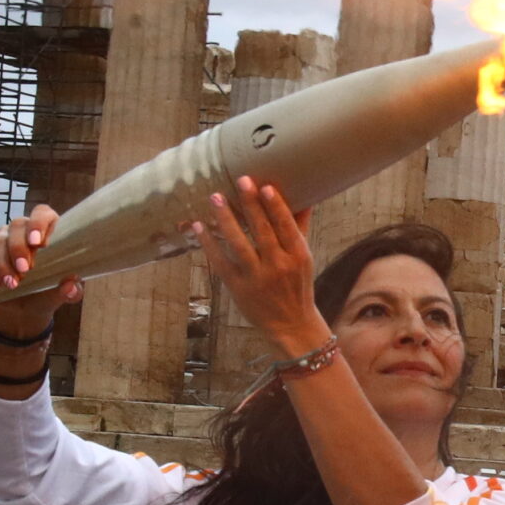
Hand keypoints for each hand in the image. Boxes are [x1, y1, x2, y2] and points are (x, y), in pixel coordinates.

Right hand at [0, 205, 80, 337]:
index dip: (38, 223)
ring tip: (12, 284)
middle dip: (18, 248)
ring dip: (2, 264)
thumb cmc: (48, 292)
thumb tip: (71, 287)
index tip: (37, 243)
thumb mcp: (63, 294)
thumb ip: (72, 291)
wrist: (25, 310)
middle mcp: (23, 230)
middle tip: (24, 270)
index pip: (42, 213)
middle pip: (16, 225)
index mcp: (47, 231)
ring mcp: (2, 239)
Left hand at [192, 179, 324, 356]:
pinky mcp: (237, 288)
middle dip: (250, 205)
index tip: (265, 187)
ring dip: (226, 220)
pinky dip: (208, 244)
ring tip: (216, 197)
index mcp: (297, 256)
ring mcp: (256, 278)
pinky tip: (199, 226)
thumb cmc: (297, 285)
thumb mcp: (304, 258)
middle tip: (240, 179)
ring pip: (239, 245)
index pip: (286, 227)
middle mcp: (278, 266)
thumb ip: (299, 228)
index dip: (276, 207)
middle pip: (262, 231)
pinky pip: (220, 262)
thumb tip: (305, 197)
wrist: (290, 324)